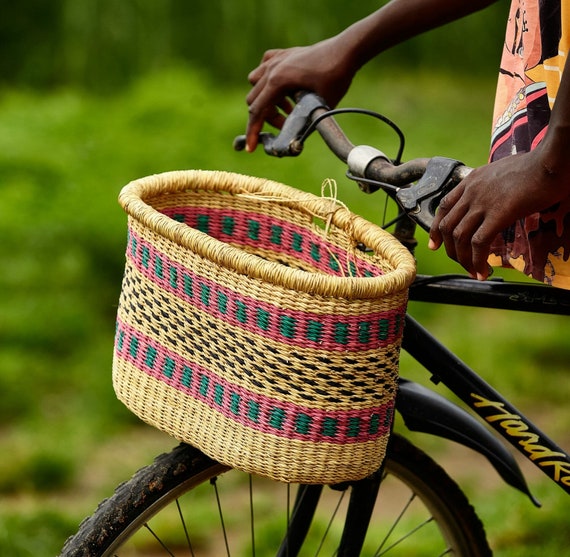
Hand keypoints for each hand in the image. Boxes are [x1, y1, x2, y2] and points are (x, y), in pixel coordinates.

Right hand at [245, 39, 356, 151]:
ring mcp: (276, 59)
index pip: (256, 111)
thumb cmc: (335, 77)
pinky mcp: (283, 55)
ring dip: (267, 100)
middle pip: (254, 100)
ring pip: (256, 84)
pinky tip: (283, 89)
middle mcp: (272, 68)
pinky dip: (268, 82)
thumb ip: (303, 126)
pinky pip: (264, 69)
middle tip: (286, 125)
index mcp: (277, 81)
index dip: (253, 132)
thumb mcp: (318, 107)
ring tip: (289, 109)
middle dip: (267, 117)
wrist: (346, 51)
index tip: (250, 148)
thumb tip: (293, 143)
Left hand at [428, 148, 569, 279]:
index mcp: (472, 180)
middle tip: (458, 262)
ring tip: (472, 271)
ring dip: (463, 259)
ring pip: (460, 237)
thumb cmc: (536, 166)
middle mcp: (472, 192)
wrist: (551, 160)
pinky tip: (482, 270)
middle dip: (450, 250)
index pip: (444, 207)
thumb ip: (492, 188)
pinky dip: (477, 260)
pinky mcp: (498, 213)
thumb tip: (497, 200)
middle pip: (448, 226)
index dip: (436, 229)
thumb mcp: (503, 173)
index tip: (435, 244)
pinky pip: (479, 242)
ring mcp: (483, 202)